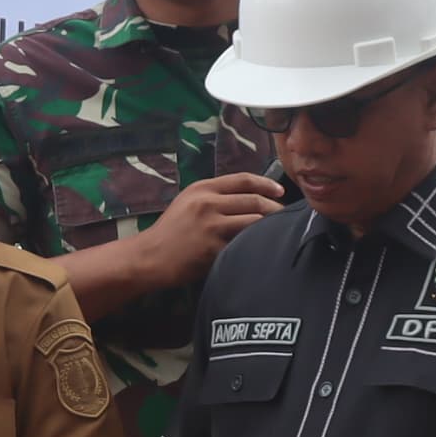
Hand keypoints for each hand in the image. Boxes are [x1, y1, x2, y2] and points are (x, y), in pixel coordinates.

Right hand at [142, 171, 289, 286]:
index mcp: (202, 188)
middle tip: (285, 215)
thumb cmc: (170, 232)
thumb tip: (248, 195)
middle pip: (254, 200)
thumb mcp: (187, 202)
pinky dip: (255, 245)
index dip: (266, 184)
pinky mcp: (213, 248)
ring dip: (269, 227)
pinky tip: (263, 249)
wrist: (150, 257)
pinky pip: (243, 244)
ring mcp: (210, 226)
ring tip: (277, 231)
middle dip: (275, 208)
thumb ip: (213, 196)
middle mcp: (207, 203)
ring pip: (253, 221)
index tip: (280, 191)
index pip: (243, 179)